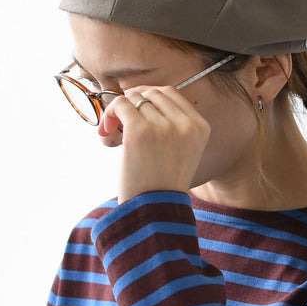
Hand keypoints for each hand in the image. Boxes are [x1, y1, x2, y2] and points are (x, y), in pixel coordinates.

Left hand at [98, 86, 210, 203]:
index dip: (148, 96)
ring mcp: (163, 126)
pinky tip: (105, 132)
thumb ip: (173, 125)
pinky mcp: (139, 131)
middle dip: (133, 102)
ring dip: (118, 111)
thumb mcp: (183, 152)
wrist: (153, 212)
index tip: (135, 108)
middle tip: (120, 120)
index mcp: (200, 127)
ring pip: (133, 98)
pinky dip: (109, 113)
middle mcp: (185, 124)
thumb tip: (139, 96)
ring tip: (111, 133)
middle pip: (151, 93)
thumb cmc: (162, 185)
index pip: (171, 93)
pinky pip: (120, 105)